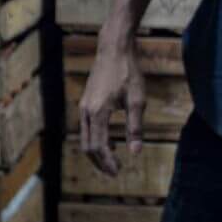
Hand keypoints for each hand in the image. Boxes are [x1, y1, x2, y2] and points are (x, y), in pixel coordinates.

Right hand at [79, 34, 147, 175]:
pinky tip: (111, 141)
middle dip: (99, 162)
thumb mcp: (137, 100)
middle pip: (87, 146)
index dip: (108, 163)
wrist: (114, 48)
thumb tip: (135, 152)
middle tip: (114, 172)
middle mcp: (86, 111)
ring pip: (84, 138)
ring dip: (97, 152)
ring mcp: (84, 106)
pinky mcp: (86, 102)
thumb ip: (135, 127)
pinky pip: (86, 128)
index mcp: (99, 113)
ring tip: (113, 160)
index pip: (99, 147)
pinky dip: (95, 139)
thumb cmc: (128, 72)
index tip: (118, 172)